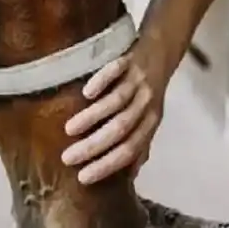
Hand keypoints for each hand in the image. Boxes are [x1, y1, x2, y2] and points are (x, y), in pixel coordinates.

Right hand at [60, 51, 166, 183]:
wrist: (161, 50)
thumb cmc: (148, 91)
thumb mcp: (149, 118)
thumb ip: (139, 144)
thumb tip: (128, 178)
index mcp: (151, 121)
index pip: (130, 149)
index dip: (107, 165)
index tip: (83, 178)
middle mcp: (146, 102)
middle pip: (120, 129)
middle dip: (94, 146)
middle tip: (67, 158)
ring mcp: (138, 80)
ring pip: (116, 102)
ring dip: (92, 117)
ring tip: (69, 130)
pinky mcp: (129, 58)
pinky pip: (115, 70)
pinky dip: (102, 81)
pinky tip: (86, 93)